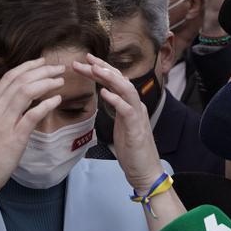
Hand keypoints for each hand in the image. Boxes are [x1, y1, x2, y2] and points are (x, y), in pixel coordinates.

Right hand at [0, 58, 65, 198]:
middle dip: (41, 70)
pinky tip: (57, 100)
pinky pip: (32, 115)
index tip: (41, 62)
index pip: (8, 78)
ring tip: (59, 80)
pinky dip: (46, 104)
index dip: (27, 67)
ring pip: (26, 92)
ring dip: (46, 83)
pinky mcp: (15, 138)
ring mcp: (5, 123)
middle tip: (57, 67)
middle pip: (20, 81)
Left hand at [72, 54, 162, 193]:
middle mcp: (136, 106)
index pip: (116, 82)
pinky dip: (116, 100)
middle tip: (85, 59)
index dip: (102, 69)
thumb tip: (107, 95)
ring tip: (95, 69)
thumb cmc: (132, 151)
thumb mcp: (121, 125)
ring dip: (110, 78)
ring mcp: (137, 117)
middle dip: (103, 68)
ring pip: (126, 90)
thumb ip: (117, 109)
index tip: (86, 62)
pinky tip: (104, 93)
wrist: (145, 171)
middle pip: (121, 80)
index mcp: (130, 105)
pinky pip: (127, 110)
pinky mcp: (136, 129)